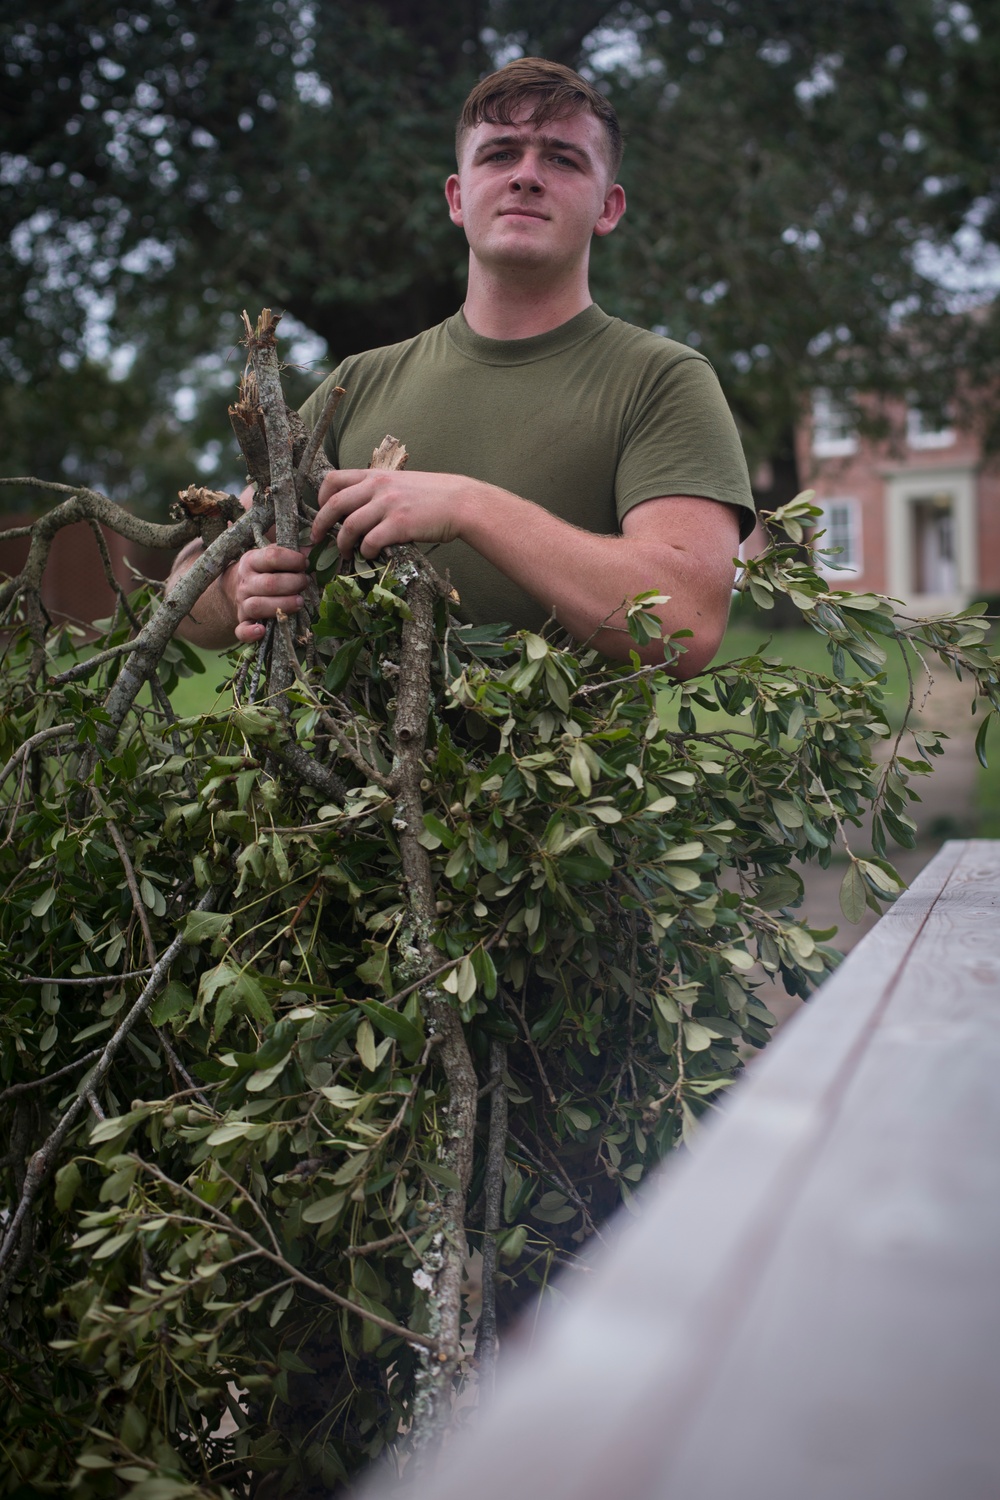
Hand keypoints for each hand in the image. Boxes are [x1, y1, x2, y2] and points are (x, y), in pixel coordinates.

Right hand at [222, 545, 308, 643]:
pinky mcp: (242, 621)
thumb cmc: (262, 571)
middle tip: (305, 583)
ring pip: (258, 606)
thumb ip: (290, 554)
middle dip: (293, 583)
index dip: (293, 560)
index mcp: (252, 560)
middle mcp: (245, 582)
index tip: (305, 563)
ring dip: (282, 605)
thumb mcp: (271, 557)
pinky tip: (262, 630)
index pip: (272, 557)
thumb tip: (312, 551)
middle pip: (269, 584)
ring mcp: (242, 603)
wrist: (234, 587)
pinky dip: (250, 632)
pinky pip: (241, 630)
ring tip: (299, 603)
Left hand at [313, 469, 471, 556]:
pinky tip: (369, 555)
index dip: (320, 497)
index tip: (321, 511)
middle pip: (334, 504)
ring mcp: (388, 505)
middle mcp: (378, 487)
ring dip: (342, 543)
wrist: (461, 502)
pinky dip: (365, 551)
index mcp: (375, 476)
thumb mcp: (401, 483)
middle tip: (317, 539)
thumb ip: (379, 491)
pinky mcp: (399, 524)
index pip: (334, 479)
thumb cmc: (434, 495)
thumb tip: (359, 508)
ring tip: (345, 552)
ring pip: (349, 526)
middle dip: (320, 524)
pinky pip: (370, 541)